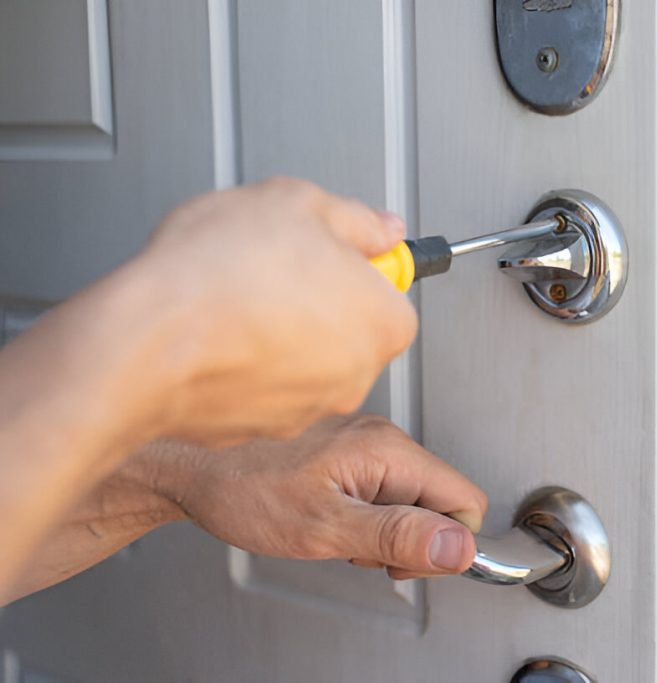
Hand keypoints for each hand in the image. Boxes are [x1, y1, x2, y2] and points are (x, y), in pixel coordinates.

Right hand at [125, 177, 417, 445]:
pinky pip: (261, 387)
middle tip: (275, 267)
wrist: (149, 341)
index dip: (355, 266)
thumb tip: (381, 227)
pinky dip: (244, 364)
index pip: (391, 294)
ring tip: (235, 297)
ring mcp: (307, 409)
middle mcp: (355, 376)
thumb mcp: (299, 203)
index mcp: (384, 323)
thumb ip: (356, 218)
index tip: (330, 252)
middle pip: (350, 330)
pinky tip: (215, 333)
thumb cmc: (221, 273)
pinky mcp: (257, 428)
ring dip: (280, 332)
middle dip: (318, 300)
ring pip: (304, 361)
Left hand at [152, 415, 486, 577]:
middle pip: (441, 499)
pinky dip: (363, 513)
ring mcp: (366, 440)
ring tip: (335, 529)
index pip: (465, 500)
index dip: (444, 542)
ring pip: (412, 497)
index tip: (401, 559)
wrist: (192, 464)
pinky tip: (327, 514)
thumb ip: (396, 535)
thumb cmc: (243, 488)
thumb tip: (456, 546)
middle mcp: (383, 437)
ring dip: (383, 527)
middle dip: (409, 537)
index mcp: (387, 450)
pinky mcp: (349, 448)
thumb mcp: (324, 527)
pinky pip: (383, 488)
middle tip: (359, 548)